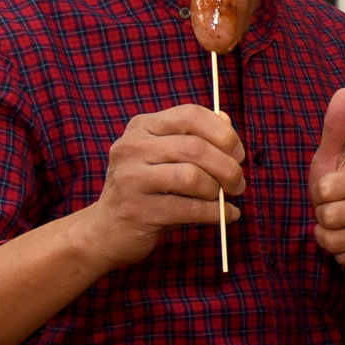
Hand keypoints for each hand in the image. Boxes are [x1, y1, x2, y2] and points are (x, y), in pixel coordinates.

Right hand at [80, 106, 241, 268]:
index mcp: (142, 126)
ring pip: (192, 177)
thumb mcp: (167, 157)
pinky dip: (216, 213)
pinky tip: (224, 216)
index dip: (223, 133)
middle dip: (228, 167)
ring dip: (218, 191)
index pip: (190, 114)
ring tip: (224, 199)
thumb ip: (196, 136)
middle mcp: (132, 147)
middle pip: (196, 147)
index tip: (238, 153)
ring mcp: (131, 178)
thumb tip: (227, 120)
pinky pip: (189, 209)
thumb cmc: (148, 190)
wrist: (106, 230)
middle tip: (238, 183)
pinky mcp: (137, 210)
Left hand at [309, 89, 344, 283]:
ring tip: (339, 227)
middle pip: (327, 216)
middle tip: (334, 211)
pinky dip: (339, 253)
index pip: (323, 189)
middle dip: (321, 217)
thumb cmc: (341, 191)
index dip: (318, 193)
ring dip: (327, 236)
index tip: (329, 192)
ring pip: (333, 239)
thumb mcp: (332, 158)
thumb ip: (336, 127)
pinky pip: (343, 257)